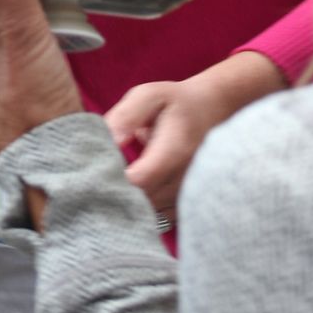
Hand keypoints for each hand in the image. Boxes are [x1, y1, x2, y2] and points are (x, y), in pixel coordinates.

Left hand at [105, 50, 287, 213]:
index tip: (99, 171)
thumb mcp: (150, 95)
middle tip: (102, 178)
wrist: (214, 111)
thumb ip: (127, 115)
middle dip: (119, 193)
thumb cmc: (176, 103)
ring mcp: (194, 193)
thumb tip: (112, 139)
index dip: (115, 180)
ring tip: (119, 182)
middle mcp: (188, 177)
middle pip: (145, 201)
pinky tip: (138, 191)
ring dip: (133, 202)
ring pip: (153, 212)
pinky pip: (165, 216)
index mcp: (175, 151)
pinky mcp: (193, 202)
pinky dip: (148, 208)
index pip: (141, 180)